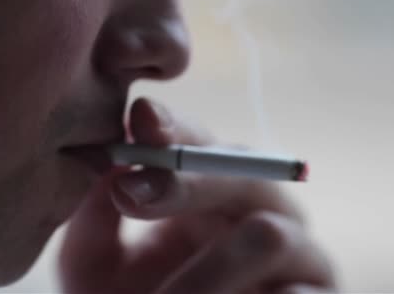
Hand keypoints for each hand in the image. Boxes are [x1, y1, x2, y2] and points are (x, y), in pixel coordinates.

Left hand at [60, 98, 335, 293]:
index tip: (141, 121)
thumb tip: (101, 159)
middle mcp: (259, 214)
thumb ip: (95, 214)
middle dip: (190, 178)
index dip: (176, 128)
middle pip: (249, 169)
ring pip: (268, 233)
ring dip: (203, 272)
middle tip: (132, 193)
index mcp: (208, 197)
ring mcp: (299, 258)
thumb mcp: (94, 262)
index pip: (201, 145)